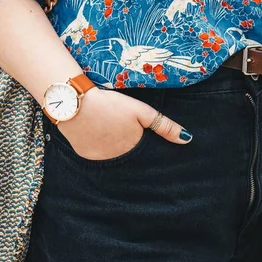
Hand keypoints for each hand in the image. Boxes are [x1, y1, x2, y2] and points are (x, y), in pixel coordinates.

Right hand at [56, 88, 192, 159]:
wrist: (74, 103)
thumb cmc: (110, 103)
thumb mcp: (141, 111)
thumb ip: (164, 126)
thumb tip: (187, 139)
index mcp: (134, 147)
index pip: (145, 151)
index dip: (142, 140)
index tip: (134, 131)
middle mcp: (119, 158)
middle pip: (129, 154)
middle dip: (128, 145)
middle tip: (116, 125)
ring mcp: (100, 159)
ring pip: (112, 155)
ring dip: (112, 146)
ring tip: (105, 127)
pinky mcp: (85, 155)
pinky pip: (96, 154)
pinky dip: (97, 146)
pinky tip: (94, 131)